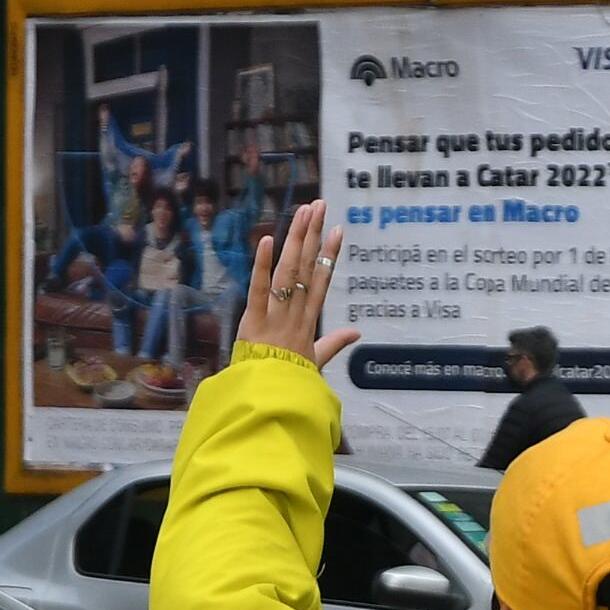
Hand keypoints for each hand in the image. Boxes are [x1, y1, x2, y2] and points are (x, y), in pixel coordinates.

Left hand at [234, 201, 359, 368]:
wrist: (271, 402)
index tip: (338, 230)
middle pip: (306, 269)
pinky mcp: (253, 322)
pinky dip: (261, 266)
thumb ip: (334, 344)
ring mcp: (275, 317)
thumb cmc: (290, 383)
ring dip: (295, 240)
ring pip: (287, 273)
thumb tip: (356, 333)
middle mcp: (295, 314)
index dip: (330, 255)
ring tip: (303, 213)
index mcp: (308, 322)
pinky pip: (258, 291)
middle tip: (320, 207)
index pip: (321, 282)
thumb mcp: (316, 362)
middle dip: (314, 236)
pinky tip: (266, 240)